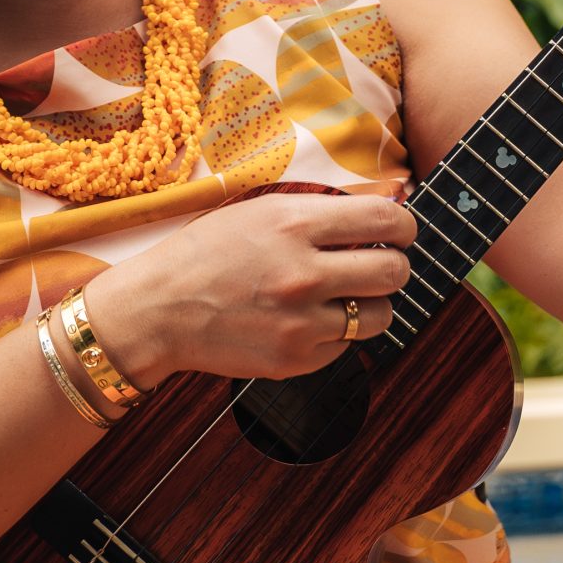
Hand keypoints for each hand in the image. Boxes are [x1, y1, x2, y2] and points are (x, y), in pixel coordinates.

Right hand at [82, 191, 417, 382]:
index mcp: (294, 224)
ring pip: (381, 315)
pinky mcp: (294, 360)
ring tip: (349, 296)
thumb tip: (389, 203)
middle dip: (396, 265)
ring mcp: (300, 322)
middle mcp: (302, 273)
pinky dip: (338, 334)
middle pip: (394, 271)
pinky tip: (309, 320)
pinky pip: (347, 346)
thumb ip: (322, 208)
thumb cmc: (207, 252)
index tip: (400, 231)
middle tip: (380, 264)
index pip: (386, 220)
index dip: (405, 226)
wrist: (157, 309)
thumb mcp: (259, 210)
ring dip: (374, 304)